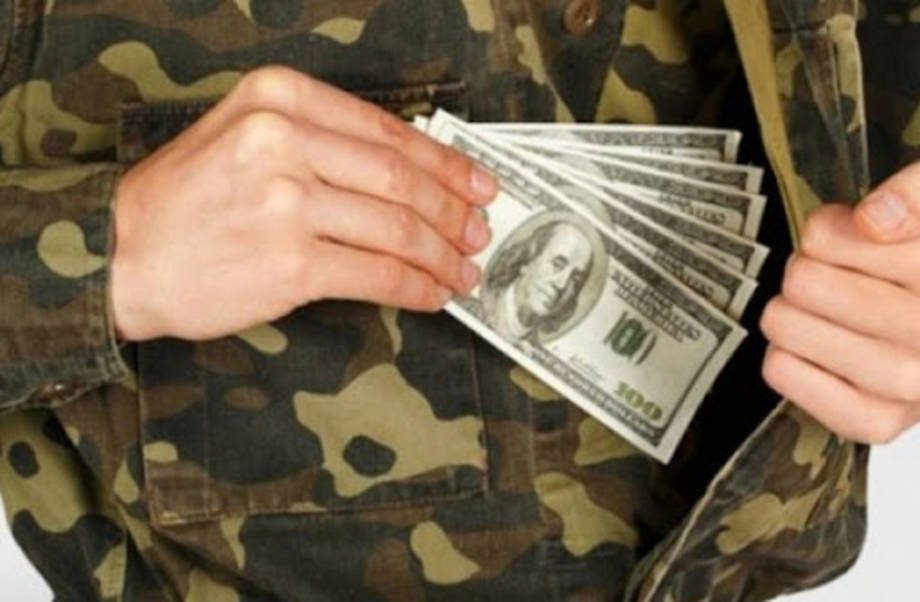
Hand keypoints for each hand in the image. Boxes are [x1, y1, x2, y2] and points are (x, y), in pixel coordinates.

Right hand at [110, 67, 497, 341]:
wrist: (120, 255)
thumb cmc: (185, 200)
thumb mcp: (244, 135)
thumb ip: (319, 140)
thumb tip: (407, 174)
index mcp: (279, 97)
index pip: (388, 131)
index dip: (445, 163)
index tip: (478, 184)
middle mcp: (285, 140)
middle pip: (402, 178)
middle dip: (453, 211)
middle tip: (479, 233)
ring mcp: (287, 202)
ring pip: (397, 228)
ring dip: (442, 255)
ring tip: (464, 271)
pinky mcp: (290, 264)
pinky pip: (377, 274)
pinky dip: (415, 287)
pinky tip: (432, 294)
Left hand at [760, 162, 919, 443]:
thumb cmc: (916, 262)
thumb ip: (912, 193)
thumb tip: (873, 221)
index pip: (827, 238)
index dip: (830, 228)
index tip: (860, 236)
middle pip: (801, 279)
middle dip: (810, 269)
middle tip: (839, 276)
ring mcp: (908, 384)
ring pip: (785, 323)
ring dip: (795, 310)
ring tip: (829, 309)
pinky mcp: (875, 421)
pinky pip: (782, 371)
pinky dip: (786, 355)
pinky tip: (818, 347)